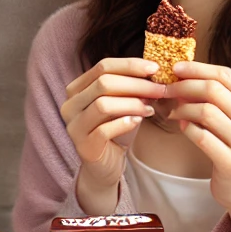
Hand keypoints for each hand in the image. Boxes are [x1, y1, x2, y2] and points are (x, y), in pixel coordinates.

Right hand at [61, 58, 166, 213]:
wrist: (105, 165)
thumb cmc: (115, 130)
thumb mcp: (123, 104)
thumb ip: (132, 88)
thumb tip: (155, 72)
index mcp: (77, 89)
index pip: (103, 67)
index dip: (130, 65)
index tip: (155, 68)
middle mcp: (70, 105)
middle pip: (104, 83)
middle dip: (136, 84)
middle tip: (160, 89)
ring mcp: (74, 126)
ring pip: (103, 105)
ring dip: (132, 103)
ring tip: (151, 108)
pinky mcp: (83, 146)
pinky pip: (104, 130)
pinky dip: (124, 123)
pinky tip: (139, 121)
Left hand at [166, 61, 230, 231]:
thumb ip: (216, 96)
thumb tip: (182, 74)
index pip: (226, 75)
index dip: (198, 68)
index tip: (175, 68)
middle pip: (214, 90)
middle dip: (185, 86)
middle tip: (167, 90)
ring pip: (206, 112)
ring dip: (183, 108)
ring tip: (173, 111)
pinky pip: (202, 137)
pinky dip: (187, 128)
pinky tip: (181, 126)